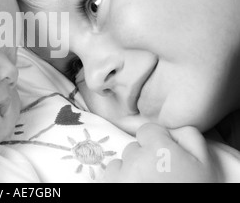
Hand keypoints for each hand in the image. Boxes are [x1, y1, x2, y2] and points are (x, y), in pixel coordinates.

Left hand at [102, 123, 220, 182]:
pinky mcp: (112, 183)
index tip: (164, 157)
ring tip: (149, 183)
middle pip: (135, 146)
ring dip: (132, 168)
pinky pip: (112, 173)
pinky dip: (121, 179)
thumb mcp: (203, 163)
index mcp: (159, 149)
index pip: (147, 130)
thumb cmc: (193, 188)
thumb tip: (172, 128)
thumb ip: (188, 136)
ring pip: (123, 160)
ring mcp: (122, 174)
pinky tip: (137, 186)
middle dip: (145, 157)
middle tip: (160, 175)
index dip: (156, 142)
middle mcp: (136, 159)